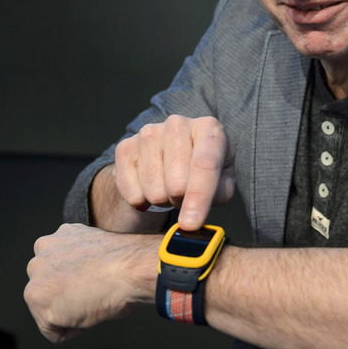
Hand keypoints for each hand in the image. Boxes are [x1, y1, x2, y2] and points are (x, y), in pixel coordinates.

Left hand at [24, 224, 154, 342]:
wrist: (130, 271)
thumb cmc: (127, 265)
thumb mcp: (99, 254)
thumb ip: (82, 261)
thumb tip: (87, 279)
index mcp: (62, 235)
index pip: (59, 269)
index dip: (80, 284)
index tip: (95, 283)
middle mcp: (44, 249)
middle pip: (49, 287)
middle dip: (68, 297)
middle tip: (92, 294)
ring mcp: (37, 273)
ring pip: (46, 309)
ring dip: (67, 313)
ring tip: (89, 301)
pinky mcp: (36, 298)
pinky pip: (53, 331)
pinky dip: (71, 330)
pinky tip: (87, 313)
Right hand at [114, 115, 234, 229]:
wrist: (172, 156)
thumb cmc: (203, 171)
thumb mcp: (222, 181)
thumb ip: (217, 195)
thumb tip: (192, 217)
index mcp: (208, 129)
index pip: (204, 165)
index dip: (198, 197)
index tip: (191, 224)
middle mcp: (178, 124)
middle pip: (177, 183)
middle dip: (181, 200)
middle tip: (184, 194)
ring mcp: (149, 132)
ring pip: (154, 190)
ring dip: (163, 200)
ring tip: (169, 187)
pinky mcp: (125, 146)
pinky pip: (132, 192)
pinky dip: (142, 201)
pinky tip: (150, 186)